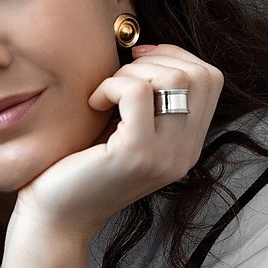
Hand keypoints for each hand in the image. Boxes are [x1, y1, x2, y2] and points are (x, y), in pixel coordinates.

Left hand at [12, 44, 223, 240]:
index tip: (135, 64)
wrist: (57, 217)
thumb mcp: (125, 130)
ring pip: (173, 78)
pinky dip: (111, 86)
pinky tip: (93, 104)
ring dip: (130, 74)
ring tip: (104, 95)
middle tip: (118, 79)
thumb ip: (147, 100)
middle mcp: (184, 154)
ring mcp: (164, 156)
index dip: (175, 56)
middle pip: (199, 74)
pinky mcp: (135, 154)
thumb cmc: (81, 168)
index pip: (210, 80)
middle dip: (155, 60)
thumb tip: (144, 50)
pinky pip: (137, 92)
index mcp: (187, 147)